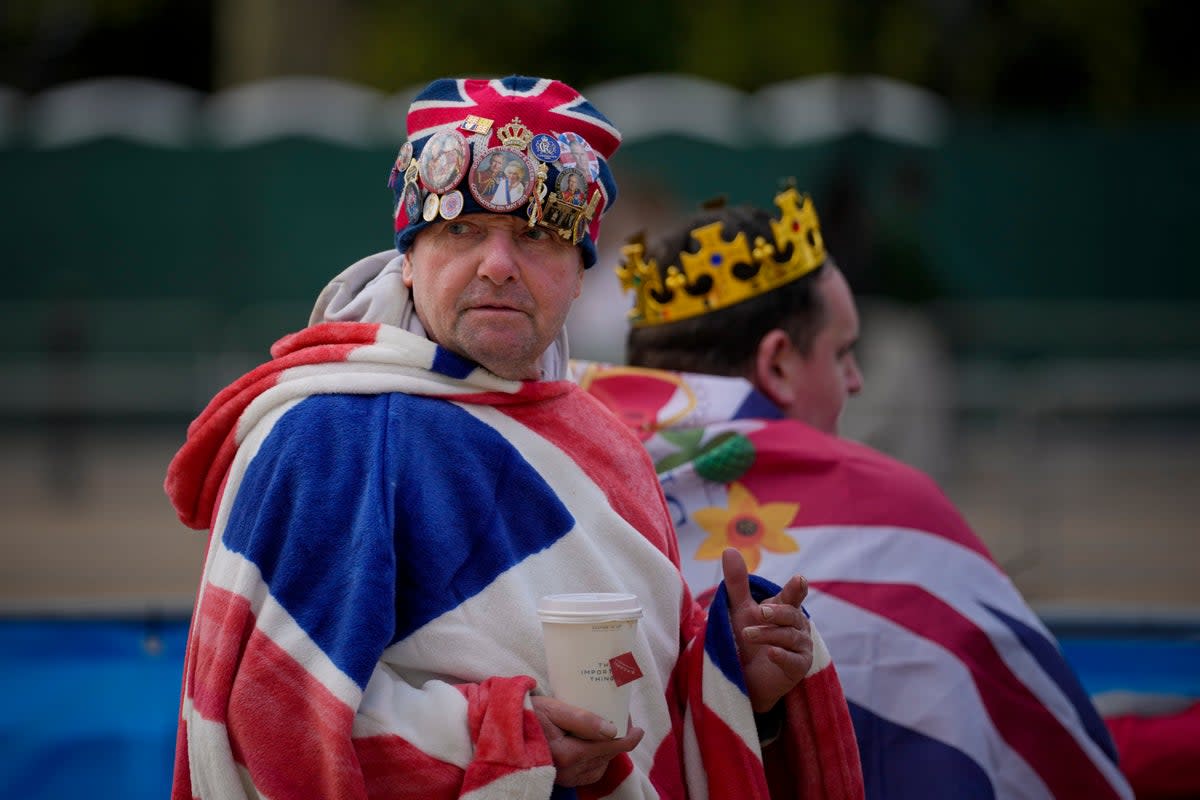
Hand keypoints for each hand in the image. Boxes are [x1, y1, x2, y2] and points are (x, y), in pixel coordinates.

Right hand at [530, 695, 644, 786]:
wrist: (501, 731)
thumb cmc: (526, 714)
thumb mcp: (554, 709)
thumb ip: (583, 719)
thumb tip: (612, 730)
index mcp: (569, 754)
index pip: (611, 748)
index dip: (629, 737)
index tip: (637, 727)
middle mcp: (569, 771)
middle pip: (608, 757)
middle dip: (618, 740)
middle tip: (620, 720)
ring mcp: (564, 778)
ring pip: (600, 767)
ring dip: (608, 751)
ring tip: (607, 732)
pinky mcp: (560, 779)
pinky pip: (588, 774)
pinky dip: (596, 761)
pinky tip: (592, 746)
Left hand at [722, 547, 812, 712]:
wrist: (744, 675)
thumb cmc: (745, 638)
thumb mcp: (739, 609)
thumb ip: (737, 582)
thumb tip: (729, 549)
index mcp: (785, 608)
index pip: (793, 595)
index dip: (796, 588)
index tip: (798, 580)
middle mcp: (797, 626)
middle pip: (791, 615)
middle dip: (776, 613)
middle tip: (758, 612)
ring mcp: (800, 647)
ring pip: (789, 636)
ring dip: (767, 634)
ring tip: (746, 635)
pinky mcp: (798, 667)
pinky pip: (793, 660)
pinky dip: (781, 655)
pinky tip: (770, 653)